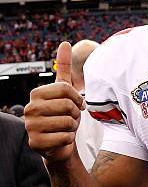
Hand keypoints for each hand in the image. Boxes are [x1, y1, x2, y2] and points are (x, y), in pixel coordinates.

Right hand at [25, 41, 84, 163]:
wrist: (59, 144)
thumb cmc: (63, 116)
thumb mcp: (65, 92)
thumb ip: (64, 68)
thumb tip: (65, 43)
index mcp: (36, 94)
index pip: (66, 89)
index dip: (78, 99)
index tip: (77, 105)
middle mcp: (29, 108)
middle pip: (68, 106)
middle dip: (76, 114)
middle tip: (70, 119)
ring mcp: (30, 126)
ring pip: (68, 122)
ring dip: (72, 128)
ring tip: (65, 129)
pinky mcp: (35, 143)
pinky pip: (65, 138)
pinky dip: (68, 140)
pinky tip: (61, 139)